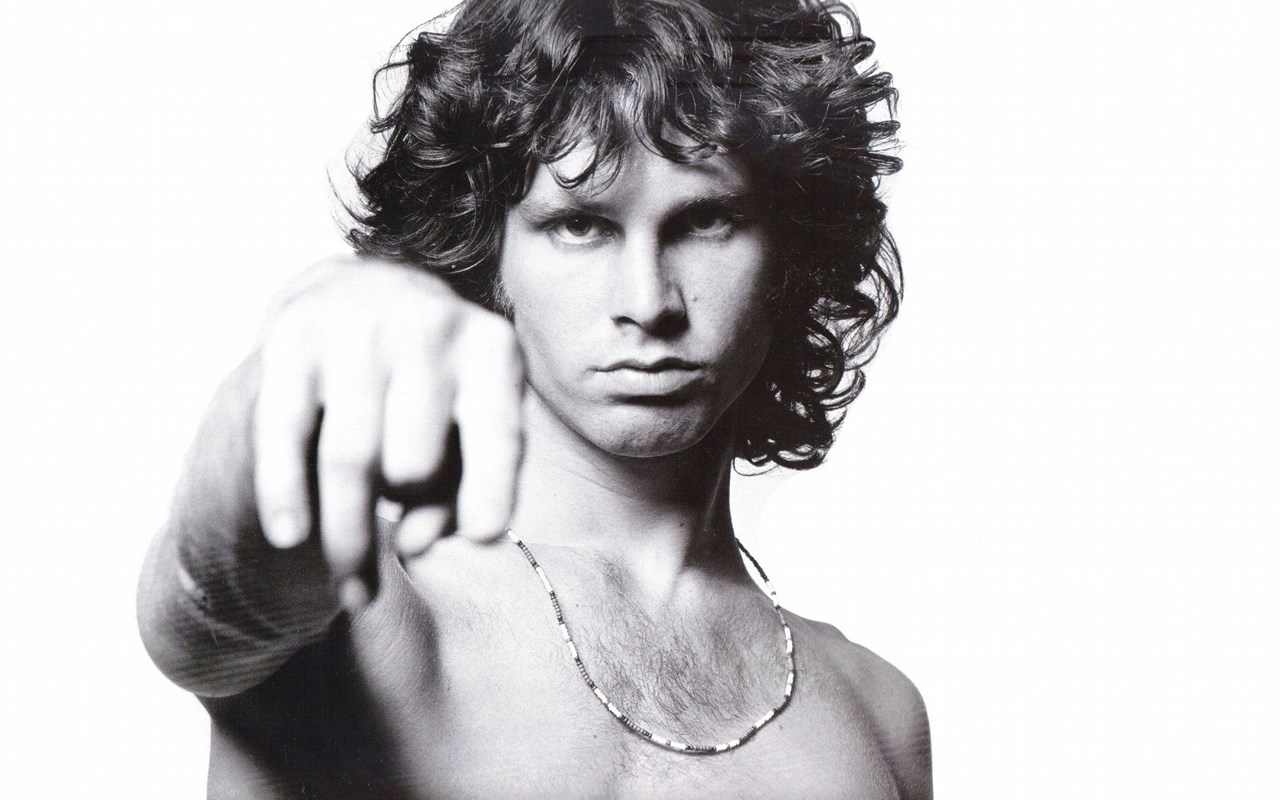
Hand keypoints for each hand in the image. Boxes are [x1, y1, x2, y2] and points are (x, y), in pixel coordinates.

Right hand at [252, 256, 523, 610]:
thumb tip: (415, 545)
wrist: (355, 294)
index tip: (484, 536)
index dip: (491, 486)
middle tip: (397, 532)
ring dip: (348, 536)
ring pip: (350, 458)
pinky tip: (290, 538)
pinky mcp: (292, 337)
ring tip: (355, 591)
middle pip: (416, 458)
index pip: (496, 431)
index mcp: (491, 349)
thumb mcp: (464, 433)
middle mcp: (429, 324)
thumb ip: (456, 492)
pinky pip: (284, 431)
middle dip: (404, 510)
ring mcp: (357, 325)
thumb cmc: (429, 390)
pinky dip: (285, 490)